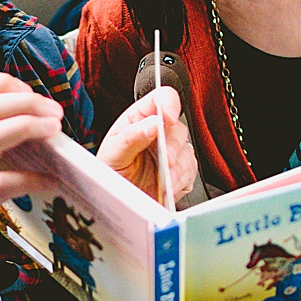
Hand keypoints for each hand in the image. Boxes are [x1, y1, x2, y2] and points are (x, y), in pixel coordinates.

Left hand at [96, 86, 197, 202]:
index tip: (168, 118)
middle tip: (166, 161)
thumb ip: (132, 136)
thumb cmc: (110, 173)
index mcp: (139, 119)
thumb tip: (154, 123)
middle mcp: (157, 132)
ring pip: (187, 151)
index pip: (160, 99)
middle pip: (178, 128)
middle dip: (173, 146)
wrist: (115, 201)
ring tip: (164, 182)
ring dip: (178, 169)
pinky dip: (181, 181)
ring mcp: (170, 152)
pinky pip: (190, 171)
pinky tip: (168, 187)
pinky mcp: (179, 172)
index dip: (168, 104)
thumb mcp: (113, 153)